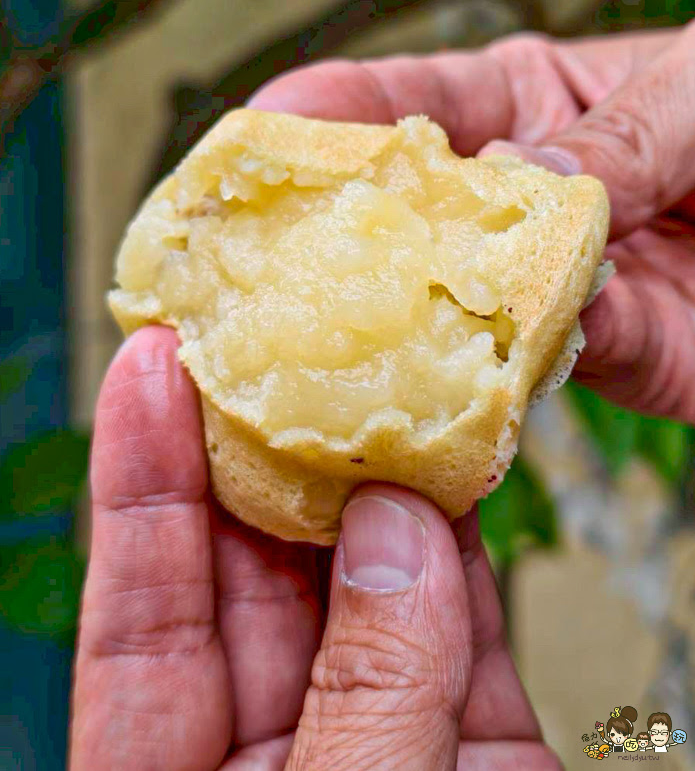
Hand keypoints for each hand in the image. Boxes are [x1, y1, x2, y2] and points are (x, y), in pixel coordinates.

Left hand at [69, 327, 559, 769]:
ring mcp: (382, 731)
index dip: (140, 482)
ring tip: (373, 376)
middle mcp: (281, 741)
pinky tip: (458, 460)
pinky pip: (464, 618)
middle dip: (268, 452)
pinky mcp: (479, 740)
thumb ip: (369, 693)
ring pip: (369, 581)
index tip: (149, 366)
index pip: (144, 612)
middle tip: (273, 341)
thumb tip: (395, 528)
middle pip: (258, 572)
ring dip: (377, 481)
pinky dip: (465, 540)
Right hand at [250, 25, 694, 422]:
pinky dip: (508, 378)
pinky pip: (543, 370)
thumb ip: (612, 138)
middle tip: (247, 272)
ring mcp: (551, 287)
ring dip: (404, 327)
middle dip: (323, 244)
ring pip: (456, 310)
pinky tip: (463, 383)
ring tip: (326, 344)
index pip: (394, 108)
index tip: (244, 149)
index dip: (314, 124)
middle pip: (400, 223)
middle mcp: (514, 205)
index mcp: (518, 109)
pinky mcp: (607, 358)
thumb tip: (517, 184)